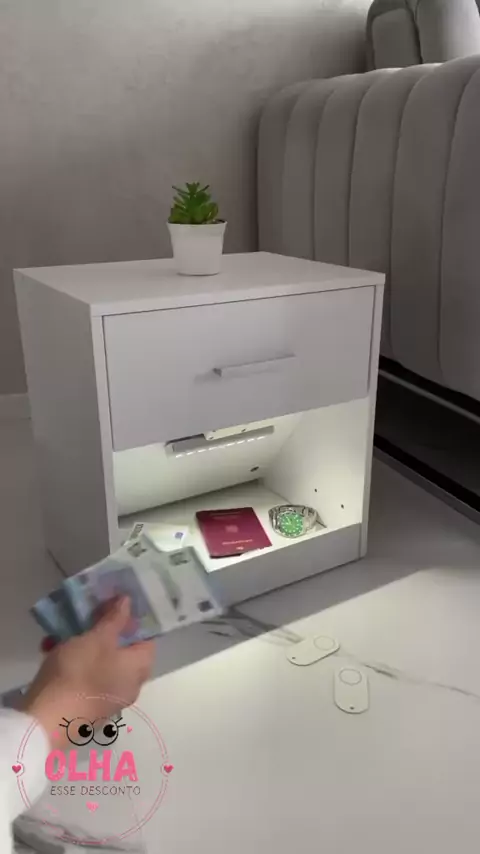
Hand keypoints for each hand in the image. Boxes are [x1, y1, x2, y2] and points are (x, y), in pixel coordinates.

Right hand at [22, 597, 155, 745]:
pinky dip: (72, 663)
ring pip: (100, 663)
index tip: (117, 605)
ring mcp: (107, 699)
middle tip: (89, 614)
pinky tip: (51, 650)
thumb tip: (128, 602)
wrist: (47, 720)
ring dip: (83, 645)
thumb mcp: (98, 638)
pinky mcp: (86, 707)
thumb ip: (115, 618)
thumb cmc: (79, 673)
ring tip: (65, 630)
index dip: (134, 620)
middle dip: (104, 630)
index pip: (147, 638)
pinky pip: (84, 677)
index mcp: (139, 668)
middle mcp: (129, 686)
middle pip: (122, 650)